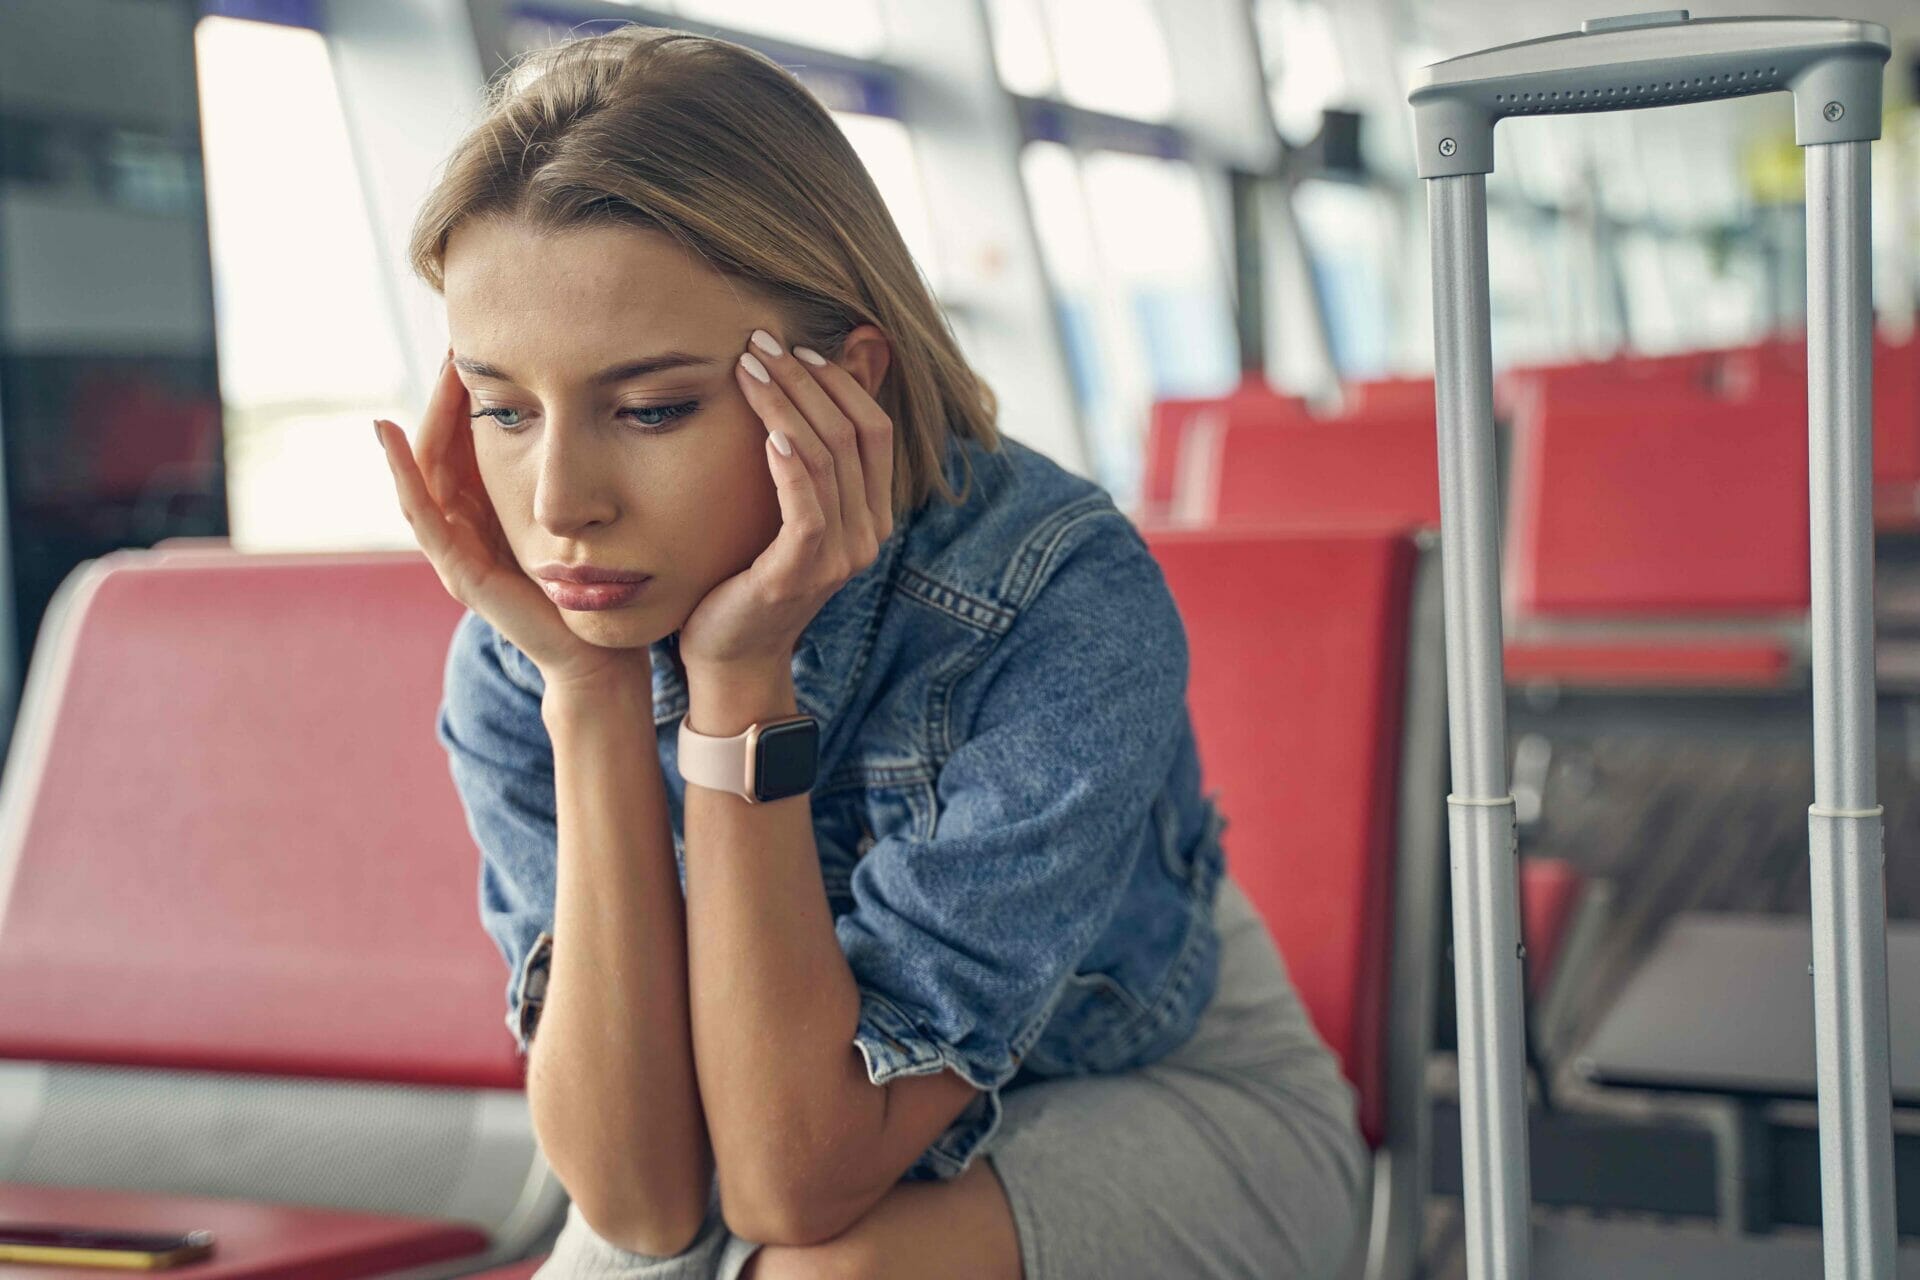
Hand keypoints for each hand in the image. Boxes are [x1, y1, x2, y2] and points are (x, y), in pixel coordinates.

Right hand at [376, 350, 652, 695]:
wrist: (603, 653)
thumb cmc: (599, 585)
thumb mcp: (582, 511)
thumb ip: (568, 471)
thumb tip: (592, 403)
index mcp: (490, 510)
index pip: (465, 439)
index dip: (466, 393)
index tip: (480, 343)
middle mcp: (465, 527)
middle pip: (438, 447)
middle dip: (445, 395)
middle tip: (456, 341)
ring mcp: (456, 552)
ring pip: (424, 473)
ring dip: (426, 418)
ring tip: (439, 371)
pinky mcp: (462, 575)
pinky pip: (424, 518)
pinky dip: (402, 475)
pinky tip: (391, 434)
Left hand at [677, 330, 895, 676]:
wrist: (731, 652)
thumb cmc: (748, 573)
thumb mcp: (785, 511)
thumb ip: (802, 463)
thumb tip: (798, 389)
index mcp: (871, 514)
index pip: (875, 430)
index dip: (840, 383)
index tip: (794, 350)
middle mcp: (867, 534)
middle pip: (851, 435)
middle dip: (804, 381)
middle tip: (760, 344)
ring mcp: (839, 557)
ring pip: (827, 460)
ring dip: (786, 407)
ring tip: (748, 370)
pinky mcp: (800, 574)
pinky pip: (807, 508)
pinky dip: (791, 466)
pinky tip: (768, 435)